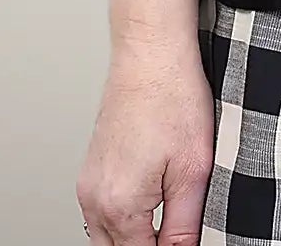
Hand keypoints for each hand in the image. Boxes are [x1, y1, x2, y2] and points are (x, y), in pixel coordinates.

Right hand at [75, 39, 213, 245]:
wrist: (151, 52)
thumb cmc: (173, 97)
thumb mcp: (193, 169)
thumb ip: (183, 225)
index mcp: (119, 205)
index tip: (183, 242)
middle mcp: (94, 199)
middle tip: (175, 234)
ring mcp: (88, 183)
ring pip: (104, 235)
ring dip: (132, 237)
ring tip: (165, 223)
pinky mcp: (90, 168)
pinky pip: (100, 212)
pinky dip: (121, 218)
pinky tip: (148, 203)